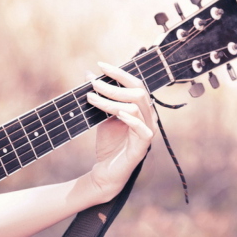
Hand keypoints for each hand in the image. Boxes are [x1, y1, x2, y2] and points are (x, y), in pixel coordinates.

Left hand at [84, 61, 156, 199]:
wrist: (106, 171)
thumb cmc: (108, 143)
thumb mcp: (101, 116)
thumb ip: (99, 96)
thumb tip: (88, 74)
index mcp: (141, 108)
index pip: (135, 84)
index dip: (119, 73)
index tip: (100, 65)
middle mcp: (148, 117)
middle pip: (138, 92)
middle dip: (114, 85)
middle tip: (93, 83)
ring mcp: (147, 132)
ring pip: (136, 108)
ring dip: (112, 101)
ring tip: (92, 98)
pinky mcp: (142, 147)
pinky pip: (143, 130)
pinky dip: (131, 120)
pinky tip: (118, 114)